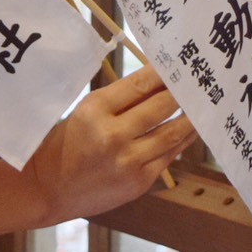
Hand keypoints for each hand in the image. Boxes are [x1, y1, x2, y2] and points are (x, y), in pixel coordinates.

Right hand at [0, 65, 195, 241]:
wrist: (46, 189)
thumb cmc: (64, 143)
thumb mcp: (84, 112)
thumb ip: (119, 99)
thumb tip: (158, 80)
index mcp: (94, 110)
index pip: (140, 84)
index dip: (164, 72)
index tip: (180, 63)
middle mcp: (113, 135)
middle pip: (161, 106)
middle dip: (183, 91)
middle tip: (201, 79)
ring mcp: (128, 161)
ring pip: (173, 132)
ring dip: (191, 116)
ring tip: (205, 103)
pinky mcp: (138, 182)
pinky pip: (169, 156)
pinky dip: (182, 140)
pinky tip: (191, 129)